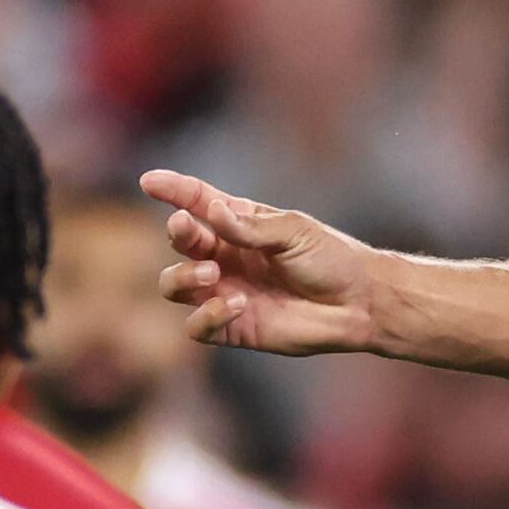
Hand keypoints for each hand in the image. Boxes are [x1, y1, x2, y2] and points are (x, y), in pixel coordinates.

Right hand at [139, 170, 382, 357]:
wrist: (359, 303)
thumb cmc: (332, 259)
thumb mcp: (293, 231)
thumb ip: (250, 226)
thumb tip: (212, 213)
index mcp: (239, 225)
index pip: (197, 202)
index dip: (172, 190)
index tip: (149, 181)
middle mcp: (226, 256)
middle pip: (180, 242)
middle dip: (178, 233)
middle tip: (189, 230)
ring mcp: (225, 291)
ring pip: (175, 285)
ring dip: (183, 277)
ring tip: (214, 273)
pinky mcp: (234, 327)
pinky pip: (197, 326)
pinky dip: (205, 316)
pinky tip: (234, 304)